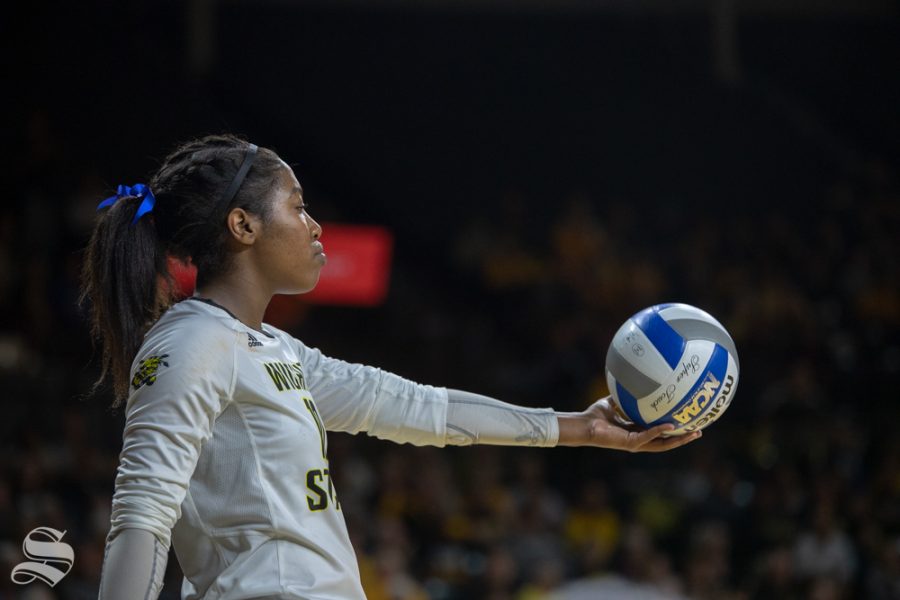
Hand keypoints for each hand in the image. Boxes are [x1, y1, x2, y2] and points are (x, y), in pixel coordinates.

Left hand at [557, 396, 700, 451]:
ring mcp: (636, 443)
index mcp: (638, 431)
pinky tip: (671, 427)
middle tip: (699, 431)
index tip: (689, 422)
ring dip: (678, 440)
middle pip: (667, 441)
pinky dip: (660, 432)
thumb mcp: (614, 401)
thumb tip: (636, 378)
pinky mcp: (630, 443)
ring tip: (693, 433)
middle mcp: (640, 439)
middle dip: (683, 438)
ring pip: (663, 444)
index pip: (661, 432)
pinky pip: (649, 437)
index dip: (675, 430)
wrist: (585, 425)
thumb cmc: (596, 415)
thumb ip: (626, 394)